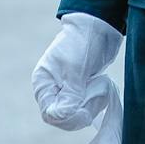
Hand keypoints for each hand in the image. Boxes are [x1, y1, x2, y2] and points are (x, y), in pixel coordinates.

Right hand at [32, 12, 121, 127]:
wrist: (97, 25)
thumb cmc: (82, 44)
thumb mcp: (75, 70)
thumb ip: (69, 95)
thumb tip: (62, 117)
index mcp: (43, 83)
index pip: (50, 114)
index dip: (68, 117)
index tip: (85, 109)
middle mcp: (51, 89)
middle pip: (63, 117)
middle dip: (81, 111)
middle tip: (97, 93)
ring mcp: (65, 89)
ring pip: (76, 113)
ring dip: (91, 105)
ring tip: (100, 86)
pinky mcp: (79, 88)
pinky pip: (85, 106)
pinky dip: (95, 100)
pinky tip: (101, 86)